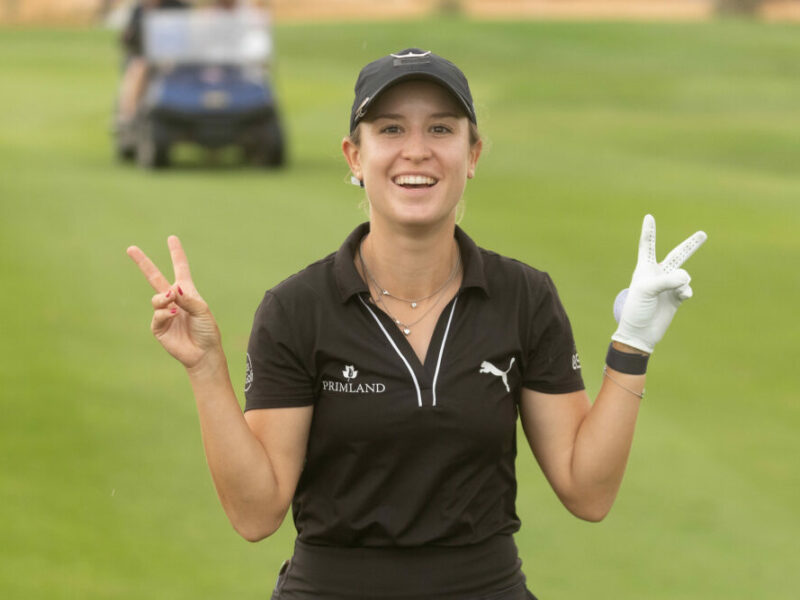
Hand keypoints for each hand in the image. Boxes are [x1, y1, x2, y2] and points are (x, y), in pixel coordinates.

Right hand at [127, 236, 221, 369]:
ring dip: (164, 298)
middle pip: (155, 278)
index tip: (172, 238)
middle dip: (143, 263)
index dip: (176, 254)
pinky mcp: (159, 327)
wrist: (203, 353)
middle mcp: (174, 300)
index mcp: (187, 292)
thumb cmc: (207, 330)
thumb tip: (172, 289)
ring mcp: (164, 313)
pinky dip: (164, 314)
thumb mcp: (202, 310)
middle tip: (131, 248)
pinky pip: (157, 315)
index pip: (180, 268)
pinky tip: (173, 315)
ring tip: (173, 303)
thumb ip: (188, 298)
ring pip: (156, 298)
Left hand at [612, 215, 706, 353]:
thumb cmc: (637, 308)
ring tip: (673, 290)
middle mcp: (658, 274)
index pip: (647, 246)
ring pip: (684, 275)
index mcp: (645, 268)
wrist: (640, 332)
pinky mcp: (677, 297)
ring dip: (680, 281)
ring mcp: (669, 286)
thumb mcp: (647, 289)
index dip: (649, 232)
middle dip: (691, 245)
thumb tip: (687, 277)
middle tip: (703, 234)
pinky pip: (687, 288)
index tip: (648, 217)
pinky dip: (686, 291)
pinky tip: (682, 296)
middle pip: (677, 255)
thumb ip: (668, 279)